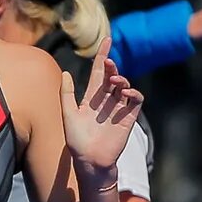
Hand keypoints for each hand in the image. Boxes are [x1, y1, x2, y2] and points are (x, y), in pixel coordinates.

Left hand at [62, 51, 142, 174]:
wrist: (89, 161)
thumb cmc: (76, 140)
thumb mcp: (68, 114)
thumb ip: (67, 94)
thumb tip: (65, 72)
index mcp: (92, 97)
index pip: (99, 71)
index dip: (102, 55)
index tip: (107, 40)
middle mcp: (106, 100)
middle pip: (112, 76)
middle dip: (112, 66)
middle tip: (108, 62)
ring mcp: (118, 108)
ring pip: (124, 86)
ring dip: (121, 80)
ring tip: (115, 80)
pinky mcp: (128, 118)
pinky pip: (135, 101)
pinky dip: (133, 94)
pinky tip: (126, 93)